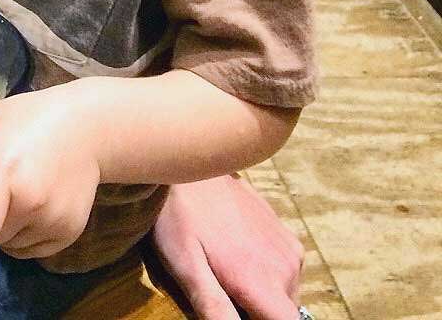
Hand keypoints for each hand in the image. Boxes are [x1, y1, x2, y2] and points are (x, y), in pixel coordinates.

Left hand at [0, 86, 100, 277]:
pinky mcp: (70, 232)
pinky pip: (34, 249)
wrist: (90, 127)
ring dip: (5, 231)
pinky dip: (26, 237)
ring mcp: (54, 220)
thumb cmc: (33, 118)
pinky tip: (35, 205)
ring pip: (12, 245)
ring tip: (17, 193)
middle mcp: (31, 201)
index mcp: (6, 171)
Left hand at [149, 176, 303, 319]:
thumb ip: (214, 307)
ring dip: (260, 291)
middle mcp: (285, 265)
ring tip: (224, 268)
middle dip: (256, 309)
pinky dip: (264, 269)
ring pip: (283, 290)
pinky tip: (233, 250)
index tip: (241, 311)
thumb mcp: (186, 267)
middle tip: (222, 288)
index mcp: (262, 281)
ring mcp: (287, 243)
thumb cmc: (176, 217)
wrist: (184, 159)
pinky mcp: (282, 227)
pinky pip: (282, 265)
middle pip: (282, 312)